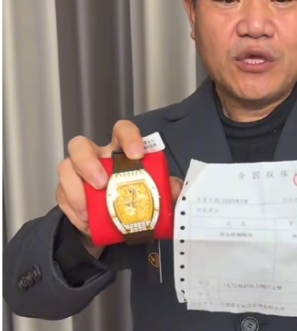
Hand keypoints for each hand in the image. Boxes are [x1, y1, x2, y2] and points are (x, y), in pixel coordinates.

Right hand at [56, 120, 183, 255]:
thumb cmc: (136, 198)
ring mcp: (78, 173)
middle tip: (102, 184)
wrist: (116, 225)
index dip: (128, 137)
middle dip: (88, 163)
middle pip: (81, 146)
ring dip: (75, 190)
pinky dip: (73, 211)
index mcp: (120, 151)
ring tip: (89, 211)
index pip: (122, 131)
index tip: (137, 154)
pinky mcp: (67, 193)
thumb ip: (168, 189)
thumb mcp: (156, 193)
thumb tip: (174, 189)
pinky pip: (62, 196)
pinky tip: (86, 223)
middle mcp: (97, 157)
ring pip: (65, 168)